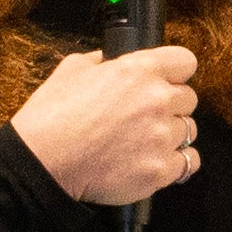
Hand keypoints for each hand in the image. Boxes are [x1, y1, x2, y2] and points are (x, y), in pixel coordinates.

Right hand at [9, 42, 197, 205]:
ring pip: (188, 132)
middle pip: (189, 99)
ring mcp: (161, 137)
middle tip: (146, 116)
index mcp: (139, 70)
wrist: (43, 162)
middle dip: (171, 106)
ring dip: (171, 136)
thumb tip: (109, 61)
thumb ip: (100, 61)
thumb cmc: (52, 117)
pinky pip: (187, 164)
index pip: (185, 62)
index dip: (175, 72)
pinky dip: (173, 164)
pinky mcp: (159, 170)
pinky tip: (152, 161)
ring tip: (143, 142)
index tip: (168, 81)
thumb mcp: (71, 70)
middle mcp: (157, 100)